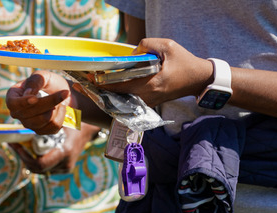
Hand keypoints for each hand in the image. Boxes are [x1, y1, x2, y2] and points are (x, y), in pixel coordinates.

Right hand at [6, 71, 73, 134]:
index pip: (13, 104)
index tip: (34, 98)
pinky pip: (53, 126)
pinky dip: (61, 116)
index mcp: (13, 96)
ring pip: (43, 120)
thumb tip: (28, 92)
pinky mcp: (40, 131)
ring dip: (56, 108)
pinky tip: (60, 109)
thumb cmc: (50, 83)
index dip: (23, 103)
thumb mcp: (44, 76)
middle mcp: (18, 113)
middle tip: (65, 92)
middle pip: (30, 113)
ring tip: (59, 101)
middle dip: (50, 102)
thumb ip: (36, 80)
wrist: (63, 94)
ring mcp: (28, 123)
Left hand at [9, 124, 98, 173]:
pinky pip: (45, 168)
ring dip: (28, 159)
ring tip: (19, 146)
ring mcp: (65, 168)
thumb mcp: (58, 122)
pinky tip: (29, 149)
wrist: (88, 130)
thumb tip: (21, 129)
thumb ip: (42, 128)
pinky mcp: (64, 169)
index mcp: (64, 152)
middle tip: (13, 145)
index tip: (16, 145)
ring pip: (40, 170)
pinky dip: (36, 159)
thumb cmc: (72, 122)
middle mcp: (65, 164)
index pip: (39, 164)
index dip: (24, 156)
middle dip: (24, 157)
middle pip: (36, 169)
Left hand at [93, 38, 211, 106]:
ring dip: (102, 95)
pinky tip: (101, 91)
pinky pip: (126, 103)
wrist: (197, 79)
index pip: (119, 86)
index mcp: (151, 84)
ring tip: (86, 88)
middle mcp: (146, 97)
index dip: (102, 82)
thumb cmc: (184, 62)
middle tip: (79, 84)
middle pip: (114, 97)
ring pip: (118, 102)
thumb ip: (146, 45)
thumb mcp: (168, 46)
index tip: (89, 77)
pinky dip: (112, 97)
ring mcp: (146, 103)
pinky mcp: (146, 104)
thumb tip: (130, 54)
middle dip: (96, 91)